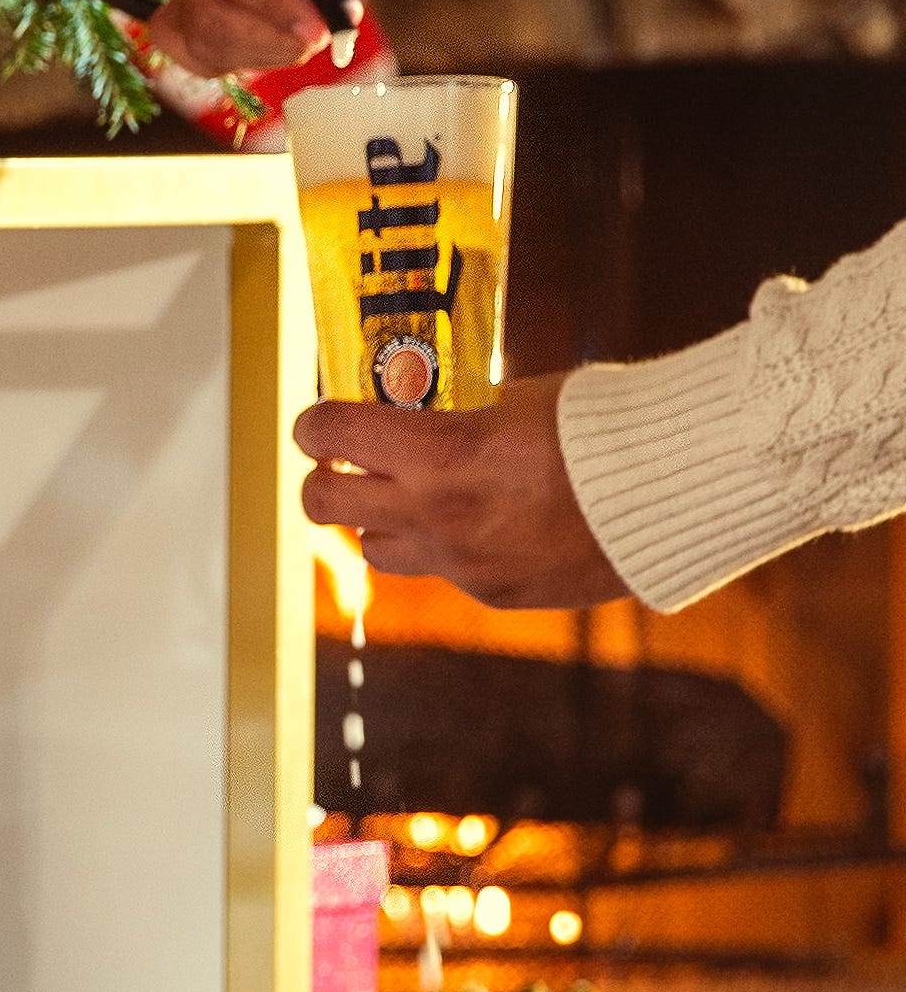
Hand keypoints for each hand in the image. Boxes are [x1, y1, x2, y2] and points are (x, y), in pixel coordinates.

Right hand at [165, 0, 403, 77]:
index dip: (263, 1)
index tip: (315, 29)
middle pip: (206, 13)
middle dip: (266, 40)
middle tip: (329, 35)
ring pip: (207, 39)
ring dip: (264, 54)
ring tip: (326, 31)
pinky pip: (213, 43)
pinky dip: (254, 55)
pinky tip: (302, 37)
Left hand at [296, 375, 626, 606]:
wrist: (675, 488)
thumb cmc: (605, 424)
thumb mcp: (517, 398)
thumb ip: (458, 417)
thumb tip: (424, 418)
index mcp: (439, 454)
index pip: (330, 436)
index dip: (314, 423)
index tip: (318, 419)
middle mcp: (437, 517)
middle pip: (322, 506)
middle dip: (323, 479)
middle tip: (340, 463)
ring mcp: (462, 564)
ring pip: (375, 549)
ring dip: (380, 519)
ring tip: (413, 494)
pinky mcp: (494, 593)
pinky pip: (443, 570)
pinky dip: (445, 545)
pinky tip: (485, 520)